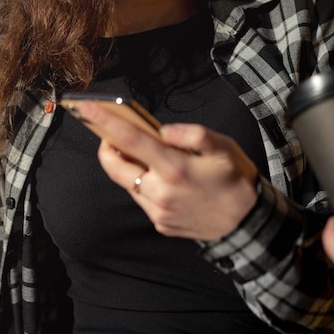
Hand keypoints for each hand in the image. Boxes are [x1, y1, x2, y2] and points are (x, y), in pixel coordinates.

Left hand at [77, 101, 258, 240]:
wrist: (246, 223)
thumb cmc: (235, 179)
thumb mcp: (223, 147)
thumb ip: (193, 134)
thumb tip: (164, 131)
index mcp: (175, 169)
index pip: (131, 141)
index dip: (106, 123)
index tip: (86, 109)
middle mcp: (161, 193)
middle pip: (116, 168)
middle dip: (106, 148)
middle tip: (109, 135)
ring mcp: (159, 212)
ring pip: (129, 184)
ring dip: (129, 166)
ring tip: (141, 152)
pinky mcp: (161, 224)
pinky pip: (142, 199)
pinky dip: (144, 183)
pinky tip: (160, 176)